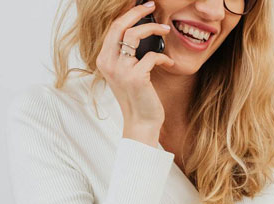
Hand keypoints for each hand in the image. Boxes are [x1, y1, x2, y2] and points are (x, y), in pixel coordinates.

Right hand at [95, 1, 174, 142]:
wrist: (141, 123)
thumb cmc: (138, 98)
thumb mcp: (127, 74)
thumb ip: (127, 56)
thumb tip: (140, 33)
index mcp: (104, 60)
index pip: (113, 28)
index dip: (128, 14)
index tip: (142, 7)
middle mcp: (108, 63)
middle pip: (120, 25)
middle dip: (137, 12)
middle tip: (152, 5)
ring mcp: (121, 70)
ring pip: (134, 35)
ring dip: (153, 29)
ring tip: (166, 30)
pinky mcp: (136, 77)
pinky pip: (151, 56)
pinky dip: (163, 57)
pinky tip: (170, 62)